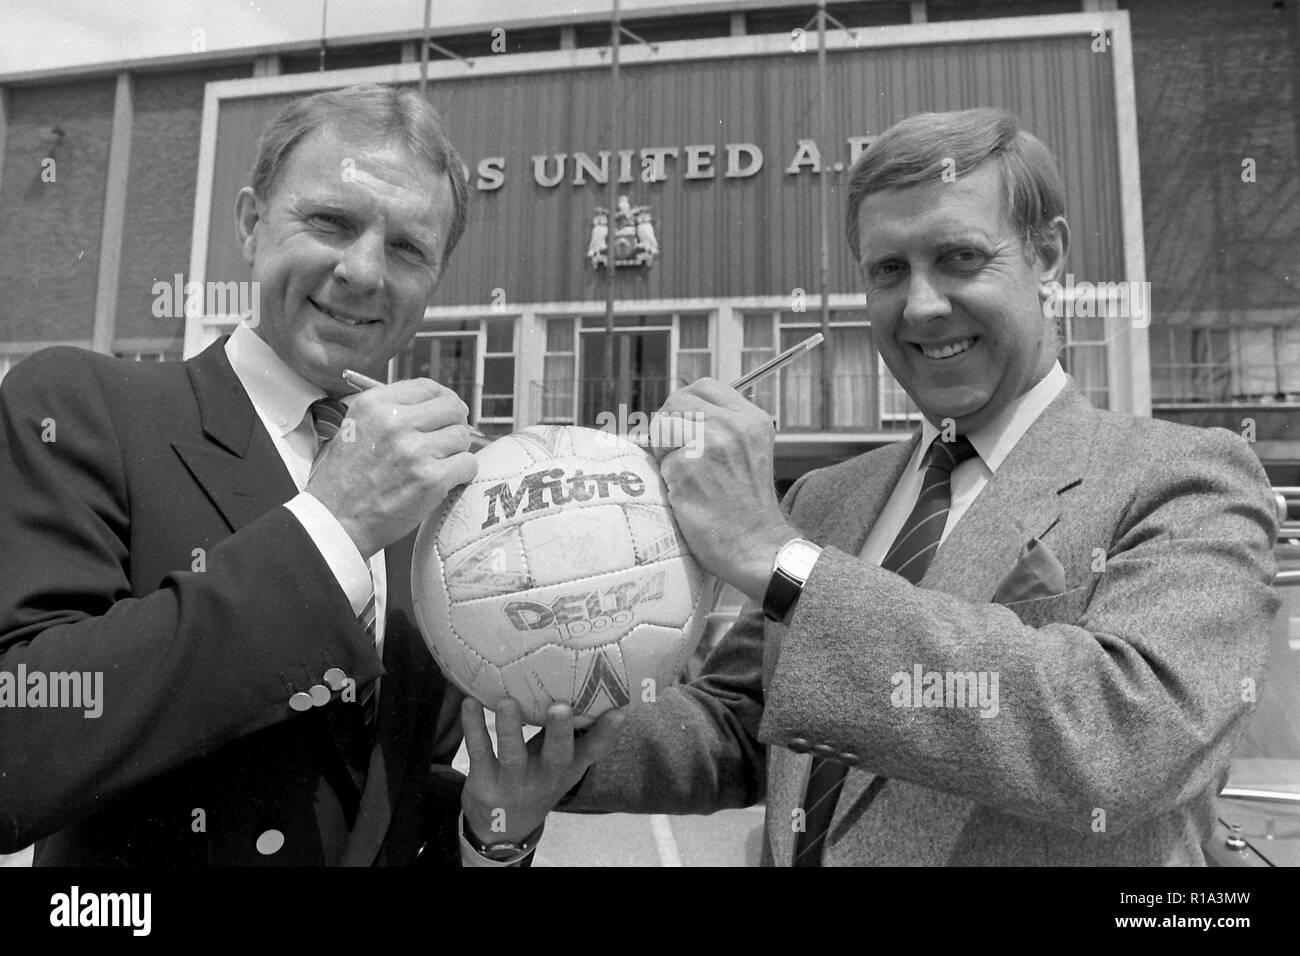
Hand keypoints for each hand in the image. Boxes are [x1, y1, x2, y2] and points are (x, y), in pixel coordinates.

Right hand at [306, 378, 476, 558]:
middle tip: (449, 440)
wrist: (336, 521)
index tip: (446, 413)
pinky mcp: (431, 479)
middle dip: (455, 423)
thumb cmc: (344, 479)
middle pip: (452, 408)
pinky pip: (468, 464)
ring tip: (440, 464)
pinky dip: (462, 473)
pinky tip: (446, 480)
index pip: (428, 387)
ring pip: (462, 436)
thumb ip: (390, 411)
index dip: (443, 399)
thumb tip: (433, 403)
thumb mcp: (354, 427)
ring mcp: (415, 450)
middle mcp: (395, 422)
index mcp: (375, 405)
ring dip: (457, 451)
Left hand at [461, 697, 625, 844]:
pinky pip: (479, 753)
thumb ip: (576, 733)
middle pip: (557, 758)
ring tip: (508, 701)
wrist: (503, 827)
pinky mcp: (484, 783)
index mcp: (568, 768)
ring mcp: (513, 783)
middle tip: (561, 707)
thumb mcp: (563, 764)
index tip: (619, 712)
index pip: (593, 753)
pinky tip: (469, 703)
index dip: (606, 734)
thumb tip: (591, 683)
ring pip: (513, 756)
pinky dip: (474, 727)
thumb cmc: (539, 777)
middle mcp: (545, 777)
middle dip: (560, 733)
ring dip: (510, 728)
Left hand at [650, 378, 796, 600]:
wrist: (755, 546)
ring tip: (685, 475)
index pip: (704, 387)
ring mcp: (712, 444)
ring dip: (664, 449)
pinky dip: (665, 476)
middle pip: (677, 401)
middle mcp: (735, 425)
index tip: (685, 430)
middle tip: (682, 458)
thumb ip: (722, 427)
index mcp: (753, 419)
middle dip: (669, 427)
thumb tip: (675, 413)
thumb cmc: (744, 506)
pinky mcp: (689, 467)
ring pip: (662, 424)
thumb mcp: (749, 452)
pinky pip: (659, 458)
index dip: (685, 405)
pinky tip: (686, 494)